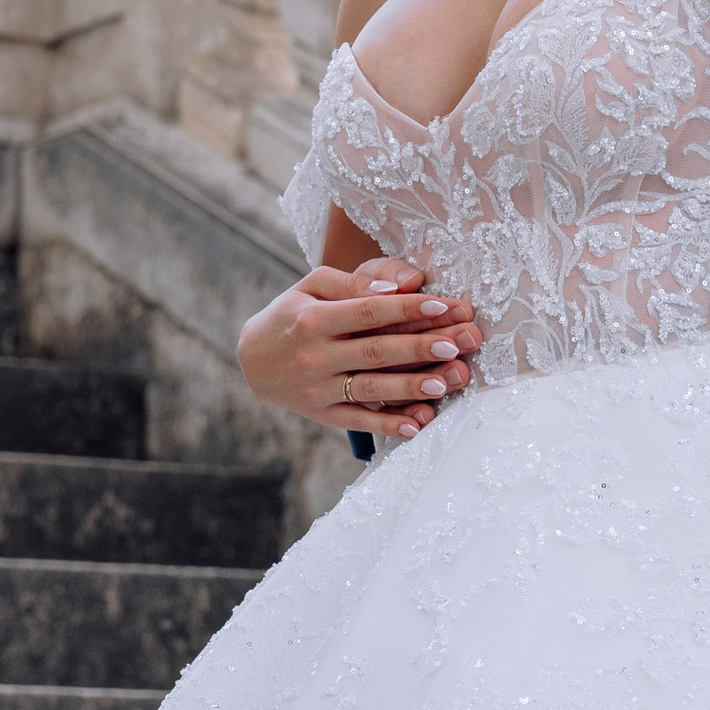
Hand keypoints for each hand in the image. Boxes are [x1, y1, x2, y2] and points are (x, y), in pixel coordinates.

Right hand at [237, 260, 482, 440]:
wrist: (252, 359)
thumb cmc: (292, 314)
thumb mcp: (311, 287)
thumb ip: (352, 283)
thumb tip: (396, 288)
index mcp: (313, 319)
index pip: (367, 312)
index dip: (405, 309)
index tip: (442, 305)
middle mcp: (314, 356)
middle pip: (374, 351)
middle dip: (419, 347)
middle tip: (457, 344)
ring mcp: (318, 389)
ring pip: (370, 388)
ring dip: (409, 387)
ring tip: (444, 383)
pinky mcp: (322, 414)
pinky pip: (359, 420)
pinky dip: (388, 424)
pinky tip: (418, 425)